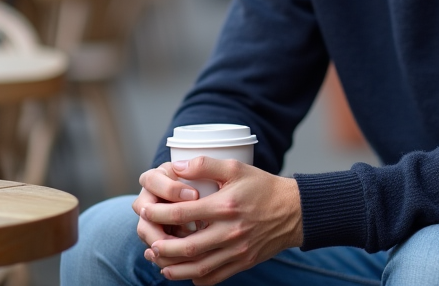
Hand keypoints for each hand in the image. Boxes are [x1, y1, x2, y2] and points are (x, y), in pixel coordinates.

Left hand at [136, 157, 303, 284]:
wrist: (294, 211)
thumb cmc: (263, 186)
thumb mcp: (236, 167)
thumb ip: (205, 165)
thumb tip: (178, 167)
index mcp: (224, 206)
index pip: (181, 214)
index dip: (158, 213)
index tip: (145, 210)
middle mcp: (229, 231)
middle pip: (185, 247)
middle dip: (161, 246)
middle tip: (148, 241)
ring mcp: (236, 251)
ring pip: (197, 268)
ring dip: (173, 268)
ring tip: (158, 262)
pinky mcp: (243, 263)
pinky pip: (214, 278)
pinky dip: (195, 278)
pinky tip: (183, 271)